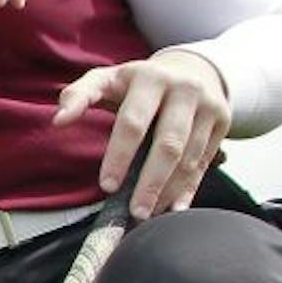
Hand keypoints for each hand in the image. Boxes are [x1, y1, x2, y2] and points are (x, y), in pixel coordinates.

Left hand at [53, 47, 228, 216]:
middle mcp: (184, 90)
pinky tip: (175, 208)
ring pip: (190, 158)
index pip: (133, 123)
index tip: (107, 186)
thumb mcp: (107, 79)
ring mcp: (208, 106)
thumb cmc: (137, 82)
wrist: (191, 68)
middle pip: (168, 145)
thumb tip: (58, 119)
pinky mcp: (223, 122)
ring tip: (150, 214)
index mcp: (150, 78)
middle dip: (151, 182)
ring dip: (169, 190)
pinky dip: (190, 188)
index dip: (119, 156)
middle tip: (135, 212)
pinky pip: (205, 162)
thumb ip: (79, 95)